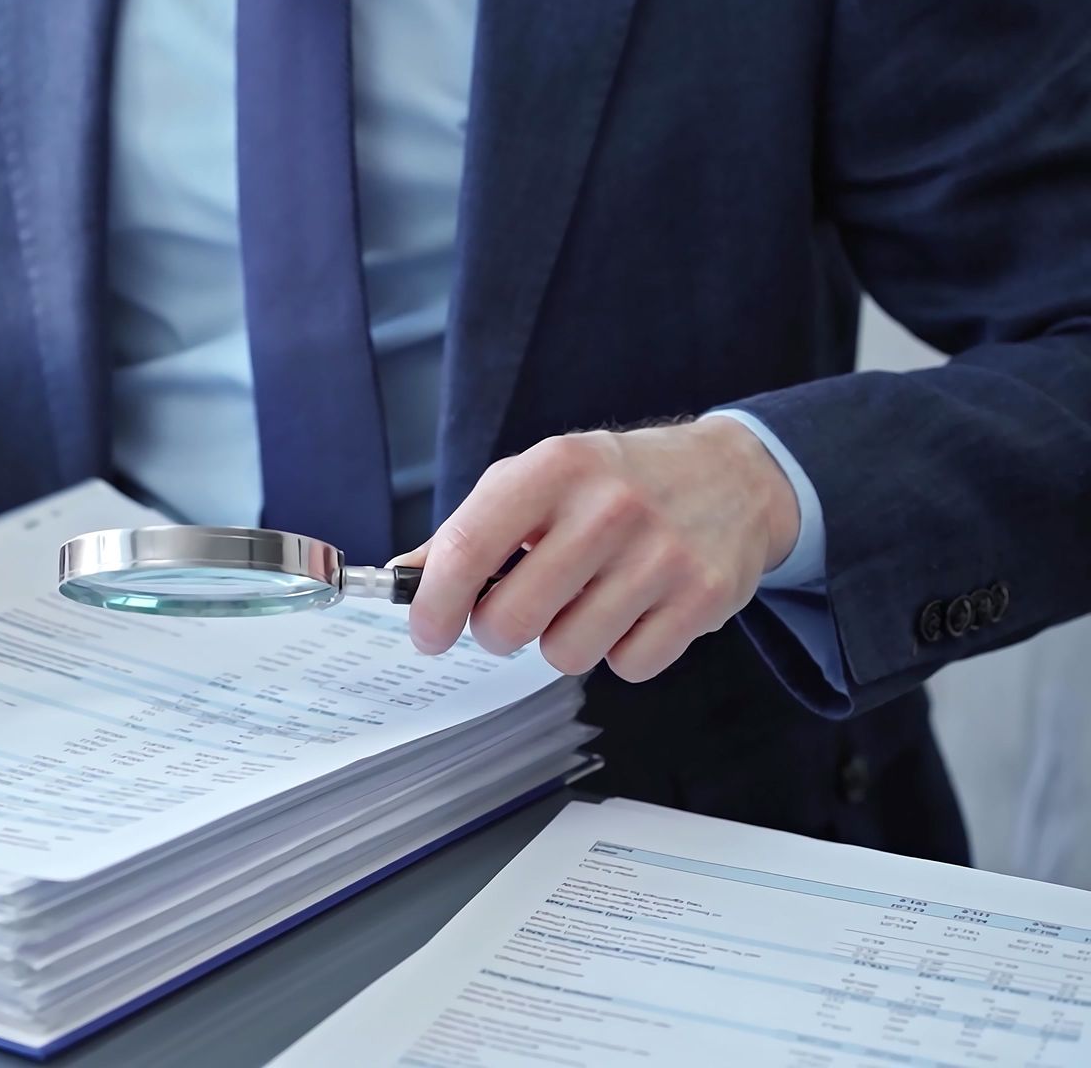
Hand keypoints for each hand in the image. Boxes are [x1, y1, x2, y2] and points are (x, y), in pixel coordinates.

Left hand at [397, 417, 799, 681]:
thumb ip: (470, 530)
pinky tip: (633, 611)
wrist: (732, 474)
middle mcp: (609, 507)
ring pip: (567, 654)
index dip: (434, 605)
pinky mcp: (703, 596)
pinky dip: (621, 652)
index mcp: (554, 468)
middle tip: (516, 614)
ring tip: (585, 602)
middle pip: (510, 621)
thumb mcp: (537, 480)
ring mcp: (661, 553)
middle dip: (499, 632)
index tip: (427, 633)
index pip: (467, 550)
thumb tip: (402, 578)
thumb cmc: (615, 482)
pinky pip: (628, 667)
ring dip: (563, 641)